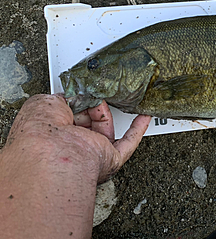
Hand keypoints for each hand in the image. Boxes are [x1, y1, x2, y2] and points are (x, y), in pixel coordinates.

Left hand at [0, 94, 150, 238]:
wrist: (52, 151)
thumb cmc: (39, 130)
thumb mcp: (45, 101)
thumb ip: (63, 96)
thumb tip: (77, 93)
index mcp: (50, 133)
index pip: (68, 113)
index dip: (76, 99)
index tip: (84, 88)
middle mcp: (70, 145)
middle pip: (89, 121)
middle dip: (95, 104)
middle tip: (99, 91)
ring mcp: (90, 152)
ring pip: (107, 131)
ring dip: (115, 113)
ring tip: (118, 96)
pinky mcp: (109, 159)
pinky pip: (128, 144)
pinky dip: (138, 130)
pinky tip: (143, 117)